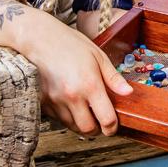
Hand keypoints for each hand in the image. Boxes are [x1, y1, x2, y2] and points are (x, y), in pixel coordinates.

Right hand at [19, 15, 131, 135]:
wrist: (38, 38)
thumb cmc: (69, 43)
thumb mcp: (98, 56)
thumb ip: (114, 78)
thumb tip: (128, 93)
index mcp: (90, 85)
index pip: (106, 119)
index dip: (112, 127)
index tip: (112, 126)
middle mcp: (72, 96)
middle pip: (88, 129)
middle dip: (96, 129)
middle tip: (99, 121)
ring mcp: (55, 100)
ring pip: (72, 126)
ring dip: (80, 122)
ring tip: (84, 110)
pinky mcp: (43, 101)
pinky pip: (57, 118)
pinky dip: (66, 116)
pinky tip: (69, 104)